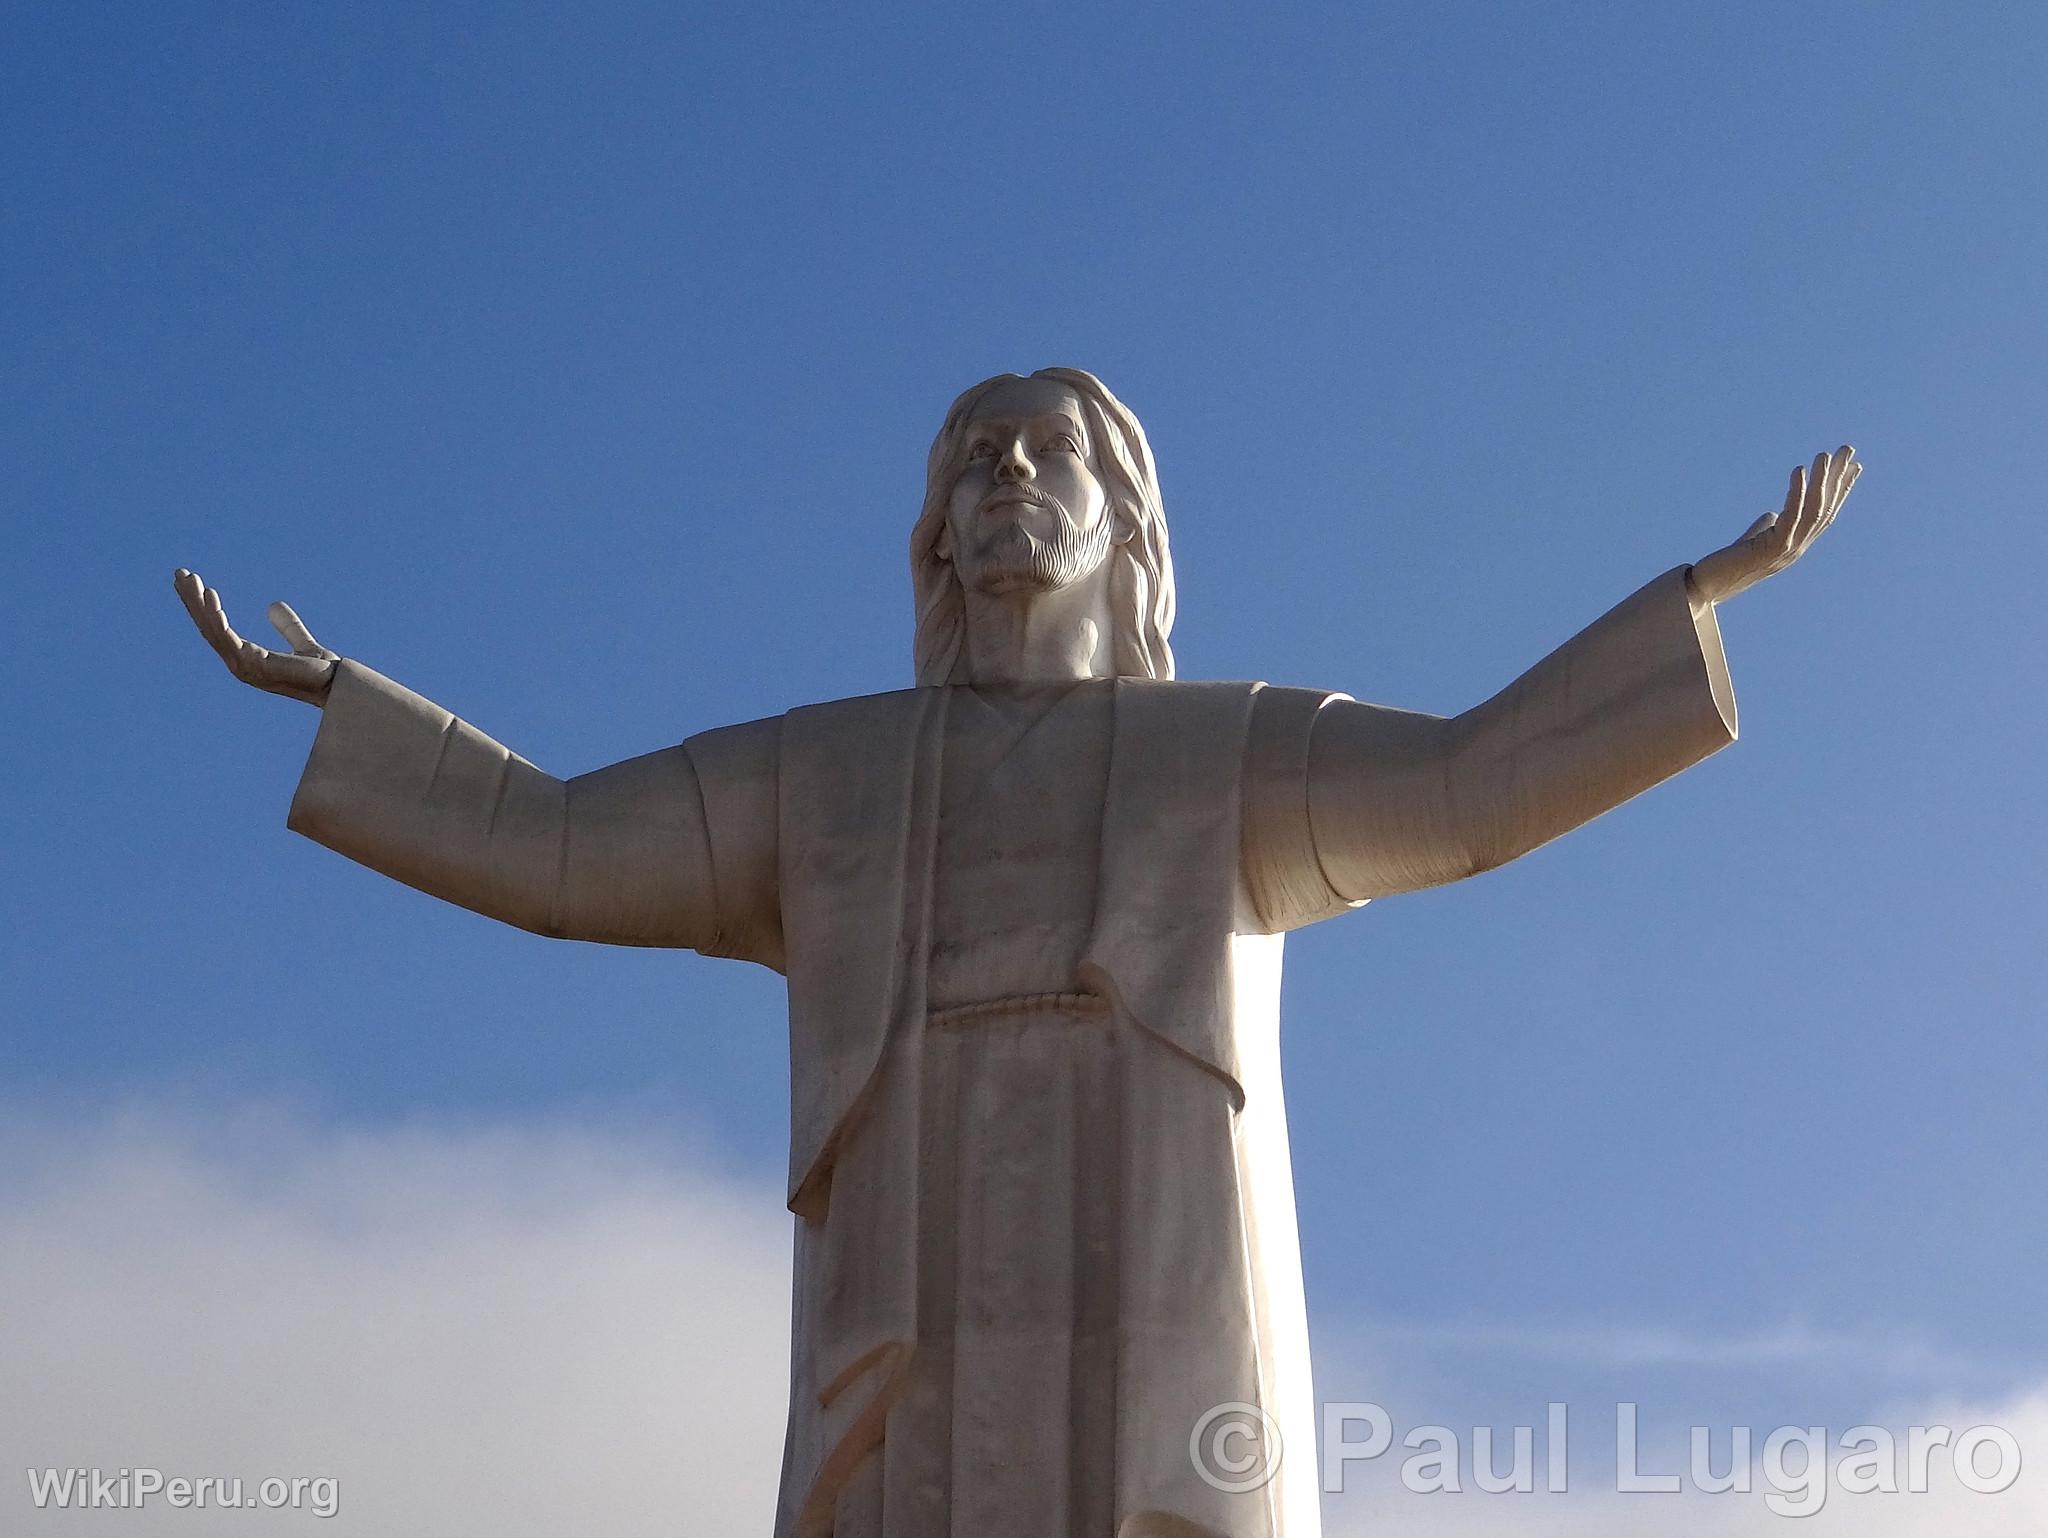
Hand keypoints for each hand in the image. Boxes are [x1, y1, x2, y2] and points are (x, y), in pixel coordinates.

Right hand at [174, 568, 338, 704]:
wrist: (337, 685)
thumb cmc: (322, 671)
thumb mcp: (301, 642)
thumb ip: (288, 626)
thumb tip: (274, 605)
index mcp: (247, 658)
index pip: (217, 629)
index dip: (203, 607)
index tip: (194, 582)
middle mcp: (240, 663)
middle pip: (208, 627)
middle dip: (192, 600)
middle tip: (179, 573)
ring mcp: (244, 666)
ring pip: (213, 630)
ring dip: (199, 604)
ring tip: (191, 579)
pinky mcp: (253, 665)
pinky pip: (228, 638)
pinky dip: (217, 618)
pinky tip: (211, 598)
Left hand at [1689, 446, 1860, 604]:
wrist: (1706, 588)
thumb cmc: (1726, 565)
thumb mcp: (1752, 542)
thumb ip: (1765, 528)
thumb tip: (1772, 514)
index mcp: (1796, 545)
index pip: (1826, 514)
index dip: (1841, 490)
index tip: (1854, 465)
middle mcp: (1797, 548)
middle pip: (1826, 508)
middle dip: (1838, 477)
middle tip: (1848, 448)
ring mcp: (1788, 550)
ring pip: (1814, 510)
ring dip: (1821, 480)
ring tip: (1824, 454)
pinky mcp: (1773, 549)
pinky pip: (1791, 516)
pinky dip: (1797, 492)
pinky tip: (1799, 470)